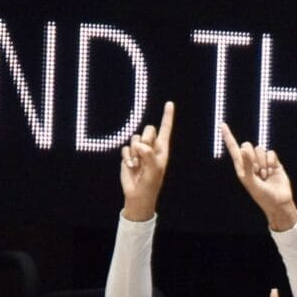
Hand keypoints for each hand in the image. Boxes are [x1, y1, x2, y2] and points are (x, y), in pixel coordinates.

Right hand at [120, 101, 173, 221]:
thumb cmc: (151, 183)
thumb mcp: (154, 170)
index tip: (170, 103)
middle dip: (145, 138)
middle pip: (148, 129)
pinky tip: (131, 167)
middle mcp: (151, 147)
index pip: (165, 129)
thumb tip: (139, 144)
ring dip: (135, 152)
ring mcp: (140, 150)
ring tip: (138, 165)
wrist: (138, 194)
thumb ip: (149, 155)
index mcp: (162, 149)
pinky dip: (127, 157)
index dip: (167, 116)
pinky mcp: (129, 154)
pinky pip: (126, 148)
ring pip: (135, 138)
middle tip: (144, 154)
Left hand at [221, 123, 296, 230]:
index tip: (222, 124)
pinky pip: (271, 153)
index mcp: (241, 168)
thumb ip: (247, 166)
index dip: (228, 136)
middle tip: (257, 172)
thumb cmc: (262, 196)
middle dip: (252, 156)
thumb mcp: (251, 182)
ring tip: (265, 175)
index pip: (233, 149)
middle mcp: (251, 163)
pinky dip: (271, 162)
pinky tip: (271, 172)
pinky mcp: (274, 162)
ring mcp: (262, 162)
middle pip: (247, 145)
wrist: (279, 202)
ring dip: (263, 163)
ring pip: (260, 149)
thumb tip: (244, 149)